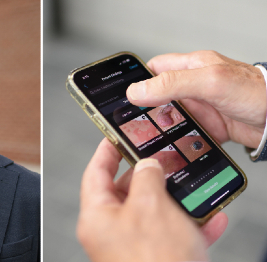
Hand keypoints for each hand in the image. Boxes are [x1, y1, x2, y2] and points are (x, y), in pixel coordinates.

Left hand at [77, 138, 227, 261]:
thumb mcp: (150, 206)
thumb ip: (146, 177)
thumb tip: (147, 165)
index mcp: (97, 217)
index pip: (95, 173)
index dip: (106, 151)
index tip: (115, 136)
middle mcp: (110, 232)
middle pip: (124, 192)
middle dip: (146, 175)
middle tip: (161, 160)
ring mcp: (131, 247)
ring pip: (151, 212)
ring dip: (173, 199)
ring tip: (188, 187)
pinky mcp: (154, 258)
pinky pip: (170, 234)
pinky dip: (188, 224)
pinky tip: (209, 218)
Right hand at [127, 51, 265, 147]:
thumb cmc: (255, 92)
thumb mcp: (209, 82)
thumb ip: (172, 84)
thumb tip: (137, 90)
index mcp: (191, 66)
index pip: (155, 68)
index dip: (138, 80)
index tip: (125, 96)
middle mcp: (193, 86)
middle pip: (158, 95)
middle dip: (146, 109)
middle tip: (135, 122)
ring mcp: (200, 106)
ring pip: (170, 117)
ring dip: (162, 128)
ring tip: (151, 138)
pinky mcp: (208, 125)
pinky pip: (185, 133)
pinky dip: (178, 141)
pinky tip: (173, 147)